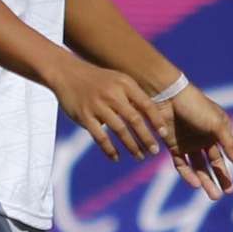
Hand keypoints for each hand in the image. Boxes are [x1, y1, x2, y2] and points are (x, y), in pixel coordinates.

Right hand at [50, 58, 171, 166]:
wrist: (67, 73)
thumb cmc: (98, 80)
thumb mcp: (118, 81)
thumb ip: (133, 97)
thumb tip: (153, 119)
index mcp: (124, 85)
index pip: (146, 105)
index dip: (157, 121)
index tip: (165, 135)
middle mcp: (112, 94)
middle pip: (134, 120)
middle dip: (146, 138)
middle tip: (154, 151)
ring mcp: (97, 105)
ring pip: (119, 130)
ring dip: (131, 146)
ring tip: (140, 156)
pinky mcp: (84, 116)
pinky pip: (100, 137)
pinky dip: (109, 149)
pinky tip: (116, 158)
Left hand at [161, 86, 232, 200]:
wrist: (167, 97)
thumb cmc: (195, 106)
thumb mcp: (216, 123)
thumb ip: (228, 142)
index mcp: (219, 129)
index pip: (232, 150)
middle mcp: (205, 138)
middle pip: (216, 162)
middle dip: (223, 177)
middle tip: (229, 192)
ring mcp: (189, 143)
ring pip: (200, 167)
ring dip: (207, 181)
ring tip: (215, 196)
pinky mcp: (174, 146)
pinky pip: (183, 165)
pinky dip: (189, 175)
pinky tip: (196, 185)